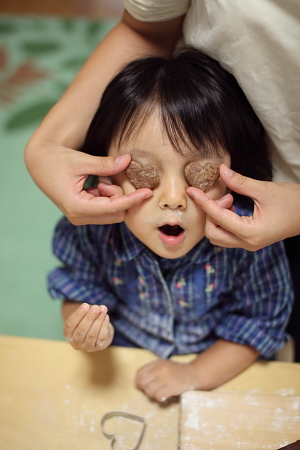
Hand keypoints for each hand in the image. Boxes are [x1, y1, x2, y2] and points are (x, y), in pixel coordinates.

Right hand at [25, 147, 152, 224]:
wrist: (40, 164)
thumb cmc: (58, 160)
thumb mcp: (81, 160)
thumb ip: (105, 164)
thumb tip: (128, 160)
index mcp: (77, 206)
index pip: (114, 207)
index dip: (132, 200)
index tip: (147, 192)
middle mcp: (79, 217)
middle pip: (115, 214)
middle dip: (119, 197)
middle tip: (106, 179)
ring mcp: (80, 218)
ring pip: (112, 213)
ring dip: (113, 197)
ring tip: (99, 180)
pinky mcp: (82, 215)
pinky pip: (104, 211)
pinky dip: (107, 198)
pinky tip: (97, 185)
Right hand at [64, 303, 113, 351]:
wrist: (98, 332)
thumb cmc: (88, 321)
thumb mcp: (84, 314)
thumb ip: (89, 310)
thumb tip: (98, 308)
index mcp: (68, 333)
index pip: (70, 325)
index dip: (78, 315)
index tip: (85, 305)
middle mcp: (75, 342)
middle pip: (81, 330)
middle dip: (89, 318)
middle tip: (96, 308)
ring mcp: (87, 347)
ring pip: (92, 334)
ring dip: (98, 320)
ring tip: (103, 310)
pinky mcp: (98, 347)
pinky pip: (101, 337)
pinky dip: (104, 326)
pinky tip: (106, 317)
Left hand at [135, 359, 198, 401]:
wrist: (194, 374)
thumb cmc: (176, 371)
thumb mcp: (164, 365)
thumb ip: (152, 370)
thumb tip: (138, 382)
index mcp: (157, 363)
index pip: (140, 372)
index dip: (137, 381)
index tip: (140, 386)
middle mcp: (160, 369)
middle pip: (142, 382)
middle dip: (144, 388)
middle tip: (149, 390)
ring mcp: (166, 378)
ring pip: (149, 390)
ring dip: (152, 394)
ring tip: (158, 392)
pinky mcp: (171, 387)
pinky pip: (158, 396)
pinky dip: (159, 398)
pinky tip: (164, 395)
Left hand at [187, 164, 299, 250]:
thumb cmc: (293, 202)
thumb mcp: (265, 189)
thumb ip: (240, 182)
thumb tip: (220, 170)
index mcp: (250, 232)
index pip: (217, 217)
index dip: (203, 202)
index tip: (191, 191)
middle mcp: (247, 243)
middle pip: (213, 233)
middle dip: (211, 213)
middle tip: (226, 196)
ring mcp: (249, 244)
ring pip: (218, 236)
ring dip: (217, 218)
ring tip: (231, 200)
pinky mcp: (250, 240)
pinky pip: (227, 235)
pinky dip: (223, 221)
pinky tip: (233, 206)